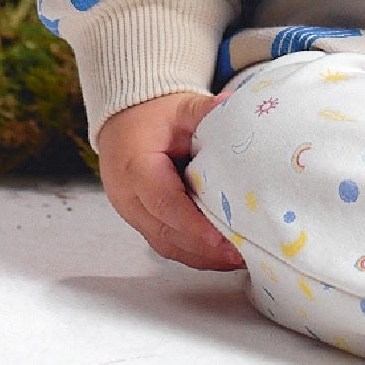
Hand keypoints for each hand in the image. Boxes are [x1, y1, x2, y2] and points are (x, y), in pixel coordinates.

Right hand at [96, 90, 246, 271]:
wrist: (123, 123)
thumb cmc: (151, 117)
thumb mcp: (180, 108)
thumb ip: (204, 111)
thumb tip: (231, 105)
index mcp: (136, 169)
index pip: (164, 202)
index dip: (192, 224)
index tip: (220, 238)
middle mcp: (129, 199)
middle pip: (165, 233)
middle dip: (203, 248)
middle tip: (241, 253)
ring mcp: (134, 215)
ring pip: (166, 245)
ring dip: (201, 256)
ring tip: (237, 259)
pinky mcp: (143, 222)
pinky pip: (167, 244)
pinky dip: (193, 252)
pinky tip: (220, 255)